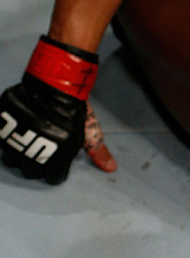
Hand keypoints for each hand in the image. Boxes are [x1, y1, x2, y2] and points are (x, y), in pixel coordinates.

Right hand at [0, 35, 115, 182]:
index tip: (57, 157)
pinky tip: (17, 130)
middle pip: (31, 171)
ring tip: (27, 140)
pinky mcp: (2, 128)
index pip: (53, 177)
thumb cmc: (73, 106)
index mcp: (59, 155)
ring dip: (19, 152)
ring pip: (11, 159)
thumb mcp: (87, 129)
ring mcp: (15, 140)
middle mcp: (34, 151)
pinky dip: (7, 138)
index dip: (56, 168)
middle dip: (37, 162)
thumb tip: (111, 168)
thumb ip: (96, 150)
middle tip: (41, 148)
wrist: (54, 81)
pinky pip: (0, 141)